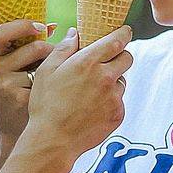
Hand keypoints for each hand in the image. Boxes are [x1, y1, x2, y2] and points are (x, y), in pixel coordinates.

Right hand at [0, 20, 53, 142]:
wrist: (16, 129)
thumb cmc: (22, 92)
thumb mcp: (18, 67)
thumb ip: (28, 46)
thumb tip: (52, 25)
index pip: (0, 32)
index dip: (21, 25)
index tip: (42, 26)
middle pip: (31, 47)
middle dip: (50, 50)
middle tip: (56, 59)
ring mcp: (5, 84)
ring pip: (41, 64)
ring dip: (54, 66)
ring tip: (54, 78)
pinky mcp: (18, 97)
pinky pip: (46, 80)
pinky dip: (54, 83)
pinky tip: (53, 92)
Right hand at [26, 25, 132, 155]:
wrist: (53, 140)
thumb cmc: (45, 104)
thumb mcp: (47, 71)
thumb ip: (63, 48)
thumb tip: (75, 33)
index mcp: (88, 62)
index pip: (117, 40)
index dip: (123, 33)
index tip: (124, 31)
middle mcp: (106, 78)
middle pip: (127, 58)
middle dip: (120, 56)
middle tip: (107, 62)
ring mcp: (114, 97)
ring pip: (122, 81)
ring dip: (113, 81)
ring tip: (90, 92)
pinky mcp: (118, 114)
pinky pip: (119, 101)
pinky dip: (110, 101)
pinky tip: (91, 108)